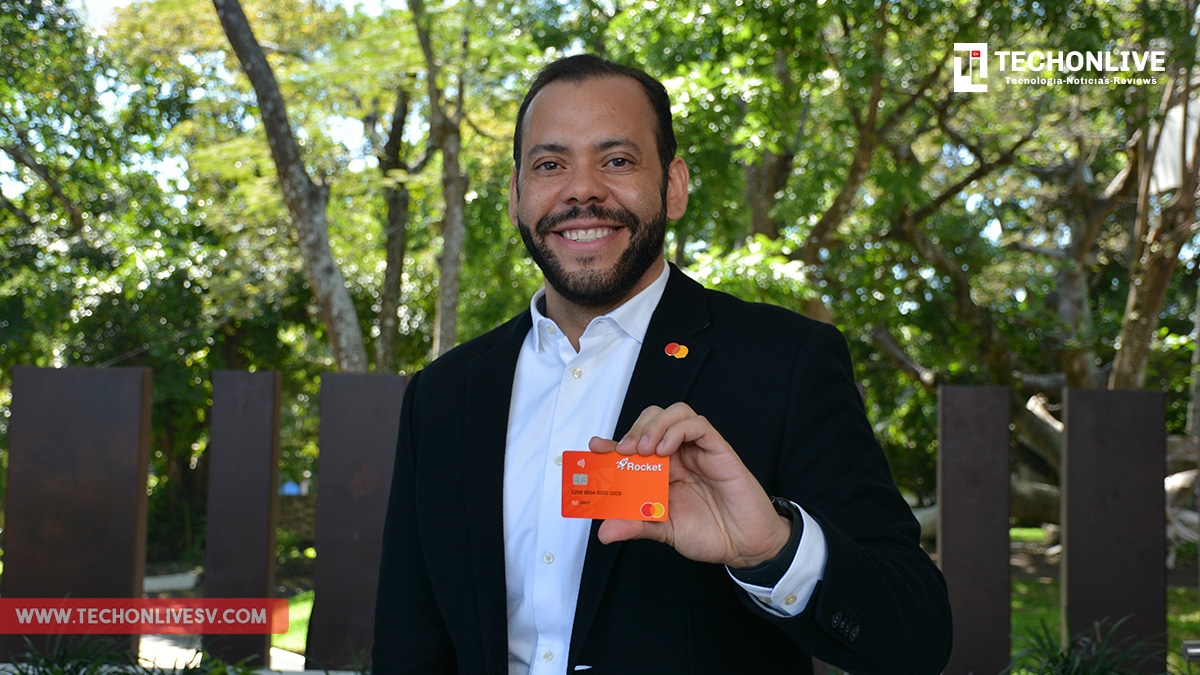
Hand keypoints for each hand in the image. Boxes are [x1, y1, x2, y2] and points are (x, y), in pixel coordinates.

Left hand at [587, 403, 792, 568]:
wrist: (746, 546)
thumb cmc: (710, 534)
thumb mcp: (664, 531)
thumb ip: (636, 526)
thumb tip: (604, 531)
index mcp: (662, 471)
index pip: (634, 446)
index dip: (612, 442)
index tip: (594, 448)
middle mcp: (678, 455)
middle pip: (652, 419)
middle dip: (634, 429)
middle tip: (624, 451)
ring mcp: (698, 450)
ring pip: (675, 413)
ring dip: (654, 425)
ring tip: (645, 449)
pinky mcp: (718, 449)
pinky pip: (698, 425)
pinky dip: (678, 429)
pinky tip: (667, 449)